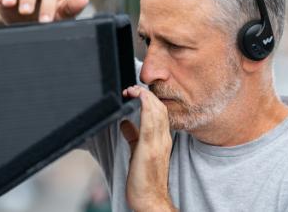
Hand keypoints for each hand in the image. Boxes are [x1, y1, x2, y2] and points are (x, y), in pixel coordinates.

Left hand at [121, 86, 177, 211]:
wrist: (150, 201)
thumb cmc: (145, 180)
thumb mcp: (139, 152)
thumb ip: (133, 136)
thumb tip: (124, 123)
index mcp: (161, 139)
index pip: (159, 111)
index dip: (149, 98)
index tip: (135, 92)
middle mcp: (163, 139)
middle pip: (160, 108)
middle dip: (147, 93)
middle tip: (132, 88)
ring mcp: (158, 144)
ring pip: (157, 112)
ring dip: (146, 97)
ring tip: (134, 89)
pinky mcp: (149, 150)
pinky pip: (150, 124)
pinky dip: (146, 107)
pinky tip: (140, 98)